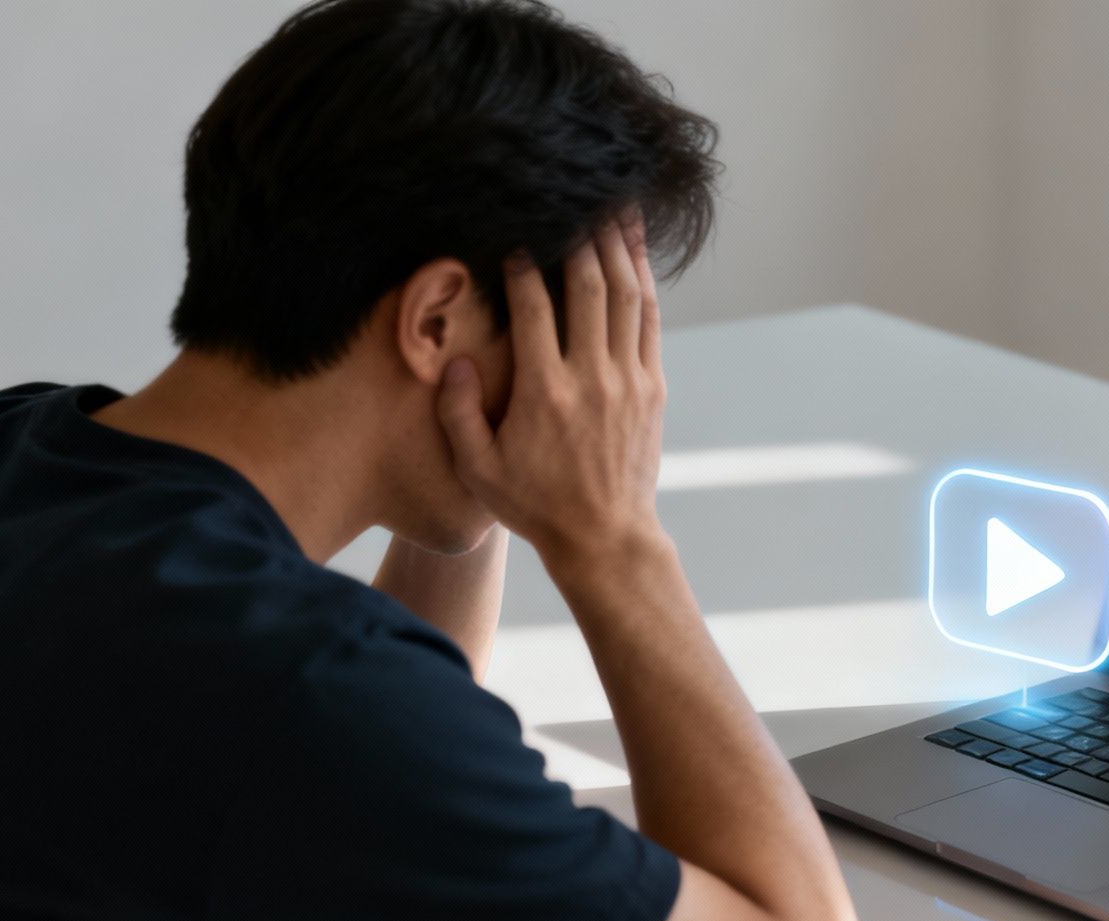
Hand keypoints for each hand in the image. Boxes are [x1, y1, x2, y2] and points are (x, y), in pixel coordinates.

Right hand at [438, 214, 667, 573]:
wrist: (605, 537)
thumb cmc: (535, 505)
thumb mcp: (479, 470)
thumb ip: (459, 414)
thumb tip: (456, 362)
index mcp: (544, 392)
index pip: (536, 307)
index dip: (524, 264)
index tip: (514, 233)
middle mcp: (591, 378)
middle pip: (589, 287)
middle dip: (580, 235)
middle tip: (571, 193)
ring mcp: (628, 379)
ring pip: (627, 296)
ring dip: (618, 246)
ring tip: (612, 202)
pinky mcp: (652, 386)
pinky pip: (650, 320)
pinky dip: (644, 280)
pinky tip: (636, 252)